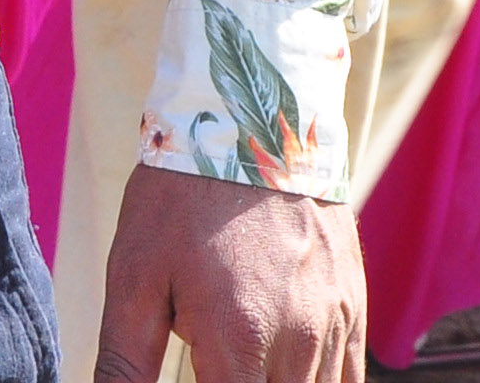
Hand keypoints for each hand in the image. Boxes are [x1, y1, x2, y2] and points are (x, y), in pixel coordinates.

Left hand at [95, 163, 364, 382]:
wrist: (250, 122)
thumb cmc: (180, 200)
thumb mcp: (133, 278)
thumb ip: (125, 364)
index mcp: (239, 340)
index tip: (193, 376)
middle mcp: (299, 341)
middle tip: (207, 364)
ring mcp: (335, 325)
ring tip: (236, 363)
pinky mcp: (354, 306)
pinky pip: (348, 378)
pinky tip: (278, 370)